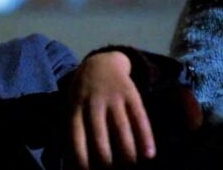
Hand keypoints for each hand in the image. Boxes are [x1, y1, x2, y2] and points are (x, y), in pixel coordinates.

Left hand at [68, 51, 154, 168]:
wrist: (100, 63)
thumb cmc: (84, 94)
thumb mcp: (72, 106)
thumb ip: (75, 130)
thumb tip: (73, 163)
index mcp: (75, 108)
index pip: (77, 138)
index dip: (82, 158)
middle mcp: (93, 104)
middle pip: (100, 137)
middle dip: (106, 161)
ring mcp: (113, 98)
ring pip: (121, 130)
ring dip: (127, 154)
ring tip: (130, 167)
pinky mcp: (131, 94)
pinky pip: (140, 118)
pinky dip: (145, 137)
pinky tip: (149, 154)